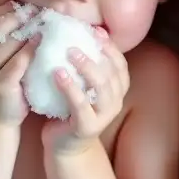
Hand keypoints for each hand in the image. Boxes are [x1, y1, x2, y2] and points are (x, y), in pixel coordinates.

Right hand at [0, 2, 37, 125]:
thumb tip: (19, 6)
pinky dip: (30, 49)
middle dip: (19, 17)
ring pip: (9, 43)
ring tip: (43, 23)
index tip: (26, 5)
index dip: (8, 9)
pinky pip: (18, 61)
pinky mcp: (0, 84)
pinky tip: (40, 42)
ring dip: (27, 31)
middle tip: (37, 11)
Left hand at [42, 31, 127, 156]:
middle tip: (74, 42)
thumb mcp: (83, 87)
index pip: (120, 64)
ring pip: (101, 88)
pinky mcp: (87, 127)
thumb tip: (82, 34)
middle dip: (96, 54)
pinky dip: (70, 87)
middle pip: (112, 74)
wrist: (64, 146)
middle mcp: (115, 103)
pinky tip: (57, 73)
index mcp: (117, 91)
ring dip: (86, 68)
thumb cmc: (71, 110)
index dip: (110, 47)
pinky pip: (80, 104)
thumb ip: (85, 67)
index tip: (94, 32)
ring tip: (68, 53)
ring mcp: (103, 116)